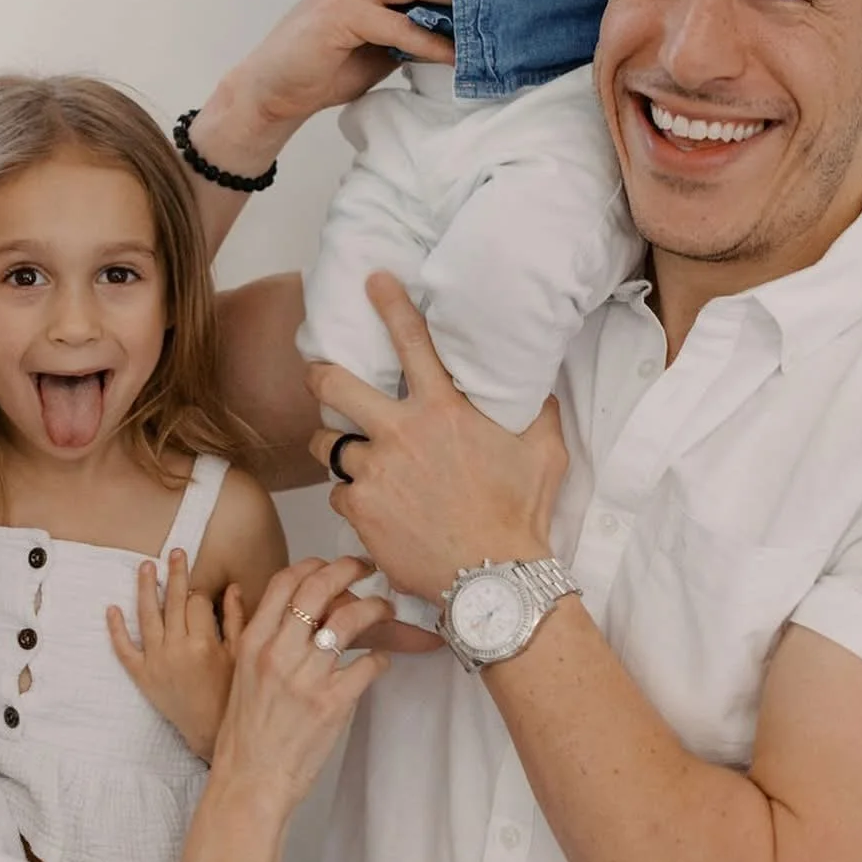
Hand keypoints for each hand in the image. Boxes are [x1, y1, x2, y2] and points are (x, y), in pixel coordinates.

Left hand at [107, 548, 243, 759]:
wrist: (210, 733)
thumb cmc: (230, 695)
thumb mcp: (241, 655)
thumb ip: (236, 619)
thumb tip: (231, 587)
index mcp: (204, 644)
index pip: (198, 602)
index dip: (202, 591)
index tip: (203, 586)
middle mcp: (176, 650)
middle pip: (173, 602)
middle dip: (175, 574)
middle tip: (175, 552)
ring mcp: (156, 663)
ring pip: (146, 617)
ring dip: (146, 589)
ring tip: (145, 566)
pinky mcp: (141, 677)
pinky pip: (124, 649)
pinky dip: (116, 629)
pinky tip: (112, 608)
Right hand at [209, 556, 390, 808]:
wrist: (250, 780)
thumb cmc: (246, 731)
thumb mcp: (243, 673)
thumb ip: (268, 639)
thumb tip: (301, 611)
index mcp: (254, 642)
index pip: (285, 581)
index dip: (313, 563)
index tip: (329, 563)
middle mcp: (278, 653)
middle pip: (319, 588)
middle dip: (348, 568)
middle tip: (365, 567)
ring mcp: (306, 678)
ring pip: (350, 619)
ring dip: (374, 607)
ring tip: (384, 608)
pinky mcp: (333, 703)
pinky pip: (369, 664)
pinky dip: (380, 658)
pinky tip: (379, 662)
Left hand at [306, 273, 569, 599]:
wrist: (493, 580)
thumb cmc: (520, 516)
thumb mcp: (543, 453)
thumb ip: (537, 412)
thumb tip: (539, 385)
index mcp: (443, 410)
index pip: (412, 342)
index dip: (389, 303)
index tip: (374, 281)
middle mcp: (401, 434)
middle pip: (334, 385)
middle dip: (319, 373)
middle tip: (318, 372)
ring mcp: (375, 472)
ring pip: (327, 444)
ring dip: (333, 445)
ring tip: (343, 452)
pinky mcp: (359, 511)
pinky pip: (338, 493)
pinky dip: (350, 496)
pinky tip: (370, 506)